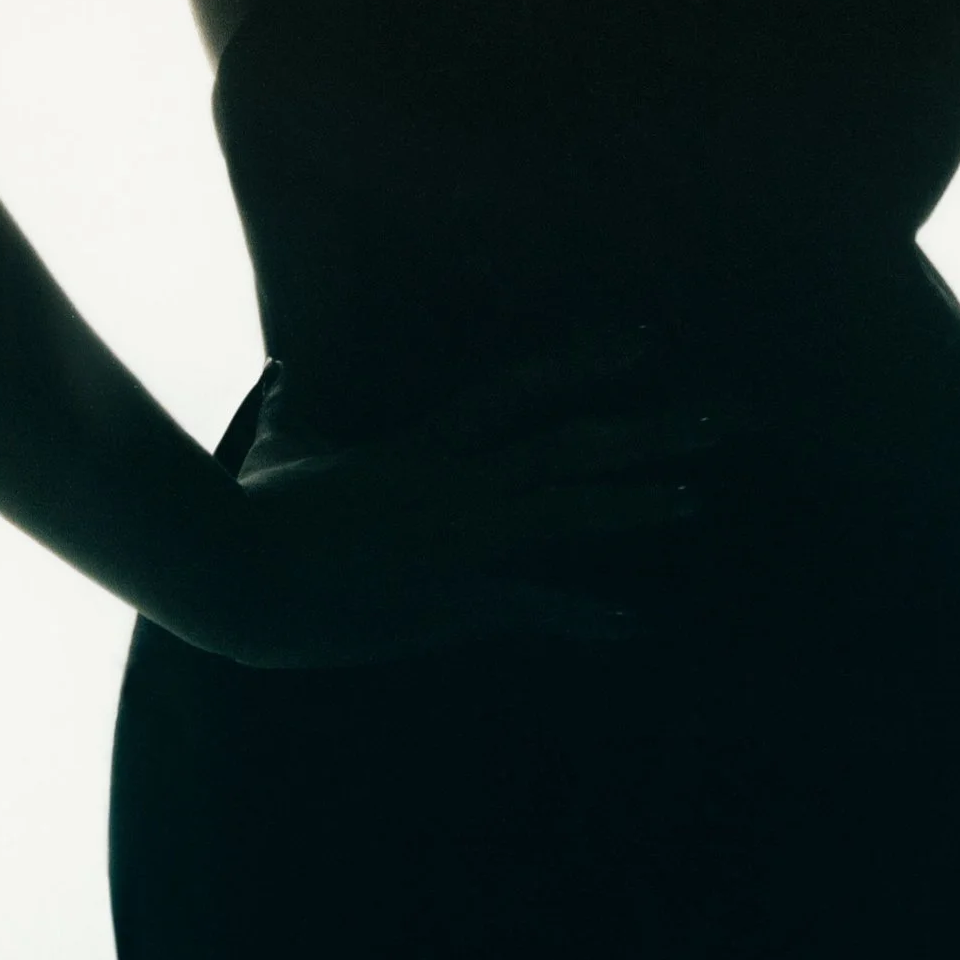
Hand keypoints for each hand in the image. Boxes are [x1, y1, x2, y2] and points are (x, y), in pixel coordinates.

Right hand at [200, 339, 760, 668]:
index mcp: (426, 447)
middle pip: (573, 444)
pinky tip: (633, 622)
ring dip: (639, 502)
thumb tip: (284, 370)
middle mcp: (458, 483)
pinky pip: (534, 604)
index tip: (646, 338)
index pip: (522, 388)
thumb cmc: (251, 513)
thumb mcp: (277, 449)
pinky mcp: (450, 598)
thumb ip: (292, 408)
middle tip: (724, 418)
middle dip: (651, 431)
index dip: (588, 360)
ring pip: (568, 509)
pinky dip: (585, 615)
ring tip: (700, 495)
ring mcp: (460, 539)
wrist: (236, 573)